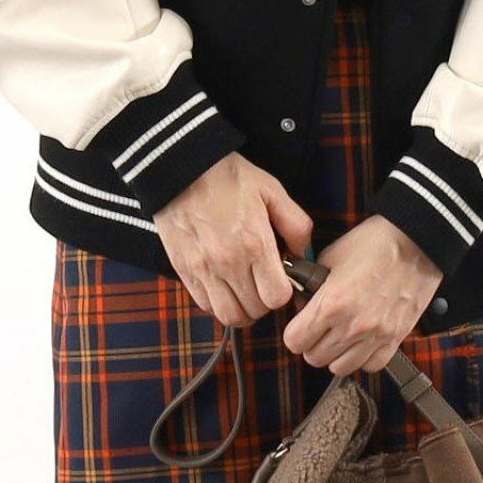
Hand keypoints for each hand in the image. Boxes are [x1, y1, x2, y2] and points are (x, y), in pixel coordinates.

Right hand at [153, 155, 313, 327]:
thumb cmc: (229, 177)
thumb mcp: (272, 191)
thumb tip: (302, 253)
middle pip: (255, 310)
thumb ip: (296, 224)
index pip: (277, 297)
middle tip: (263, 284)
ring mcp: (203, 269)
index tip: (281, 280)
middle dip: (265, 302)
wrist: (181, 167)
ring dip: (242, 309)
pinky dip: (218, 303)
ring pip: (229, 316)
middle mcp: (228, 262)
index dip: (283, 293)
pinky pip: (205, 305)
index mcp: (254, 243)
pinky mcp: (184, 270)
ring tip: (245, 291)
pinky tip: (224, 286)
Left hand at [281, 217, 442, 375]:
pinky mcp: (395, 338)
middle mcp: (353, 325)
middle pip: (314, 358)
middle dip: (312, 343)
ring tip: (340, 336)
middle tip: (320, 328)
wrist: (416, 241)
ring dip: (336, 354)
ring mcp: (376, 335)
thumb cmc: (375, 243)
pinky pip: (371, 365)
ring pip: (340, 367)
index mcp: (332, 303)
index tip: (301, 325)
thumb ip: (311, 286)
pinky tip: (361, 340)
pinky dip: (363, 357)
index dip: (295, 332)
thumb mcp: (330, 256)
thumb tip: (303, 306)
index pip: (294, 341)